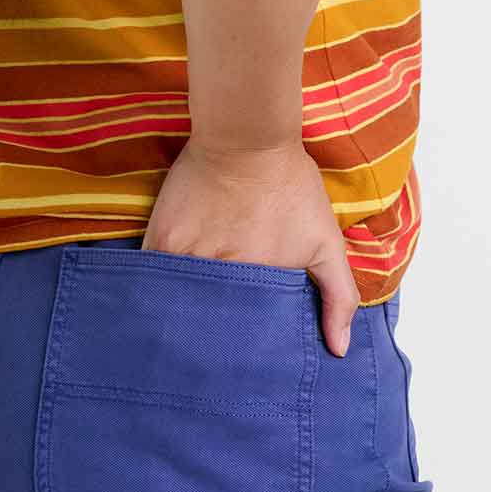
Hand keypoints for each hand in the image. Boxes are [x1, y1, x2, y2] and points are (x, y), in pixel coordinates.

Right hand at [142, 138, 361, 357]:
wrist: (247, 139)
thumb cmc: (290, 187)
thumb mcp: (326, 241)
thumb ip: (339, 296)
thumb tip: (337, 350)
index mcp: (258, 283)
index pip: (245, 335)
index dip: (243, 345)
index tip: (242, 352)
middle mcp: (219, 274)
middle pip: (209, 322)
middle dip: (211, 336)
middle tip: (212, 344)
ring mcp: (186, 256)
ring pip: (178, 303)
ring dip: (183, 313)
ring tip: (186, 324)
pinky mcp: (160, 237)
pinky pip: (151, 278)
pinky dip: (158, 288)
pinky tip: (164, 294)